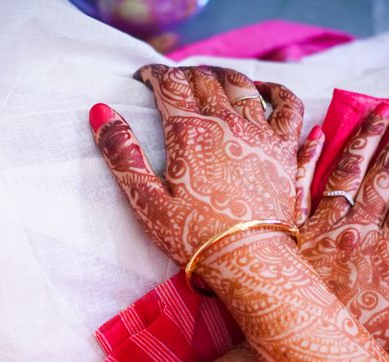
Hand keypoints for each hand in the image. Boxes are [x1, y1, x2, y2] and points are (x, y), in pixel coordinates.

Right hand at [89, 65, 304, 264]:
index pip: (169, 83)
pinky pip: (288, 106)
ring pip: (240, 86)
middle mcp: (225, 124)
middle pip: (203, 79)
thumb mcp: (147, 201)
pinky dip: (276, 90)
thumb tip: (100, 111)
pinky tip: (264, 89)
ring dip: (221, 75)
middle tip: (173, 82)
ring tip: (209, 78)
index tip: (144, 78)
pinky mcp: (284, 151)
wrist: (248, 261)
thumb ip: (123, 155)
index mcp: (188, 133)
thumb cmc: (193, 238)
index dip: (154, 73)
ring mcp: (259, 134)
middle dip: (184, 73)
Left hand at [296, 96, 388, 357]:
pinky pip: (295, 188)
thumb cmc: (354, 349)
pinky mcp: (286, 234)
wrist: (291, 358)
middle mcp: (353, 233)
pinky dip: (305, 158)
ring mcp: (317, 230)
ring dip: (366, 136)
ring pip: (346, 172)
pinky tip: (317, 133)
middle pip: (387, 174)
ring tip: (384, 107)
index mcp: (386, 254)